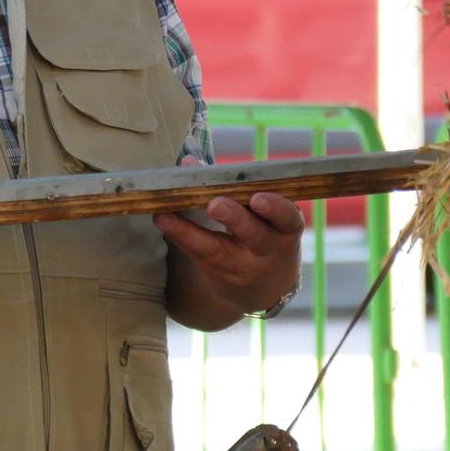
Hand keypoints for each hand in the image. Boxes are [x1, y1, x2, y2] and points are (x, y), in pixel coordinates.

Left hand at [154, 156, 304, 317]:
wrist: (266, 288)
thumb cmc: (266, 233)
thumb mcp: (267, 214)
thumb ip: (237, 186)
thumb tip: (190, 161)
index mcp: (286, 230)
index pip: (287, 219)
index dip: (275, 209)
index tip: (257, 197)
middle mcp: (268, 252)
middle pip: (255, 237)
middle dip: (235, 219)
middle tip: (216, 204)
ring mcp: (243, 268)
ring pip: (217, 252)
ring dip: (190, 232)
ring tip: (167, 215)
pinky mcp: (219, 277)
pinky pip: (198, 256)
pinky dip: (180, 236)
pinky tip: (162, 220)